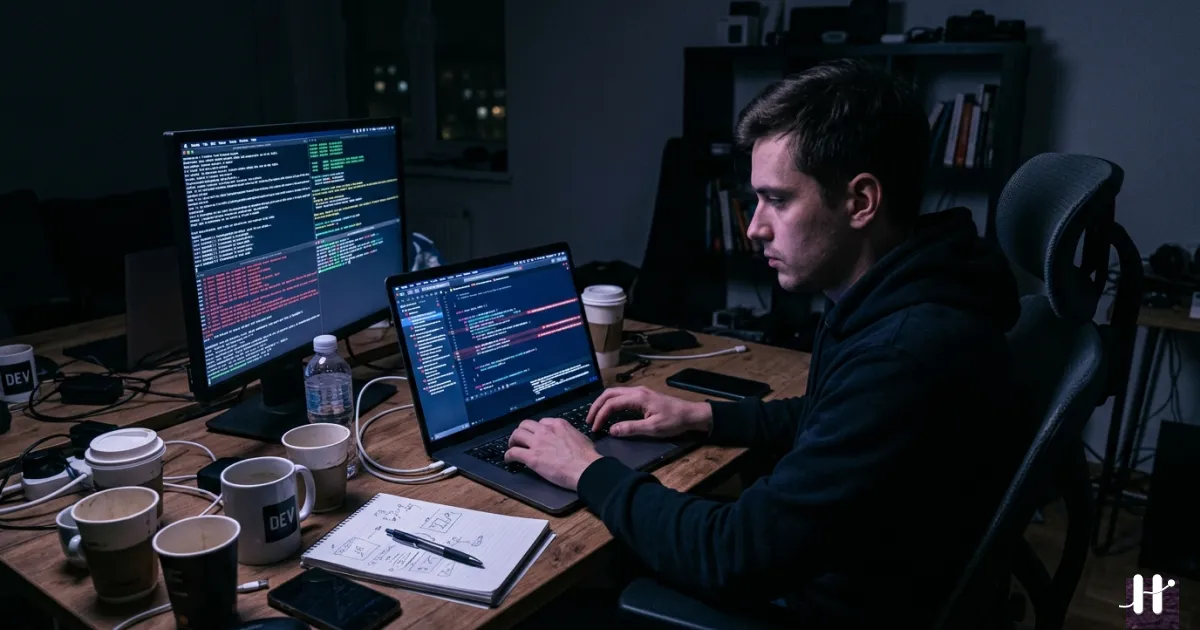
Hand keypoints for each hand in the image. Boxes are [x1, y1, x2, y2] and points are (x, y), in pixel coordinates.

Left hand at [505, 418, 602, 490]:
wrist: (585, 468)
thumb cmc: (587, 456)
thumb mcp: (580, 437)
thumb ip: (570, 434)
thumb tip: (569, 439)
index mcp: (558, 424)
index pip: (542, 422)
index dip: (537, 429)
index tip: (537, 436)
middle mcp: (545, 430)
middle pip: (525, 424)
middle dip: (522, 431)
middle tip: (521, 439)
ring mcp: (537, 443)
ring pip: (517, 435)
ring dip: (512, 441)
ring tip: (512, 447)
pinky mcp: (532, 458)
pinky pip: (513, 452)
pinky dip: (508, 456)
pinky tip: (509, 460)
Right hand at [587, 386, 711, 437]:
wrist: (691, 414)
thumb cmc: (674, 421)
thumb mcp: (653, 428)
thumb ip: (631, 428)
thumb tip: (611, 430)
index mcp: (638, 397)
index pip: (611, 403)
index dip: (600, 416)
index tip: (594, 428)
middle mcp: (636, 391)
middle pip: (609, 394)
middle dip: (596, 406)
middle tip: (589, 420)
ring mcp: (640, 392)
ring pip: (614, 393)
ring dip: (603, 404)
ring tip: (596, 416)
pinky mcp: (642, 396)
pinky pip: (621, 396)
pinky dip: (611, 403)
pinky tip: (609, 413)